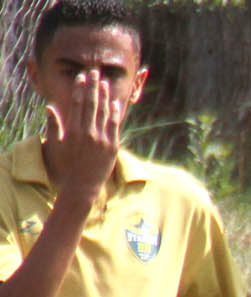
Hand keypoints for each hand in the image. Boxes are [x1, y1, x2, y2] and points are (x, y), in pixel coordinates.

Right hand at [44, 74, 123, 202]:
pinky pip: (115, 126)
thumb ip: (54, 125)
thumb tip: (49, 107)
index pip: (77, 104)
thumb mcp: (57, 144)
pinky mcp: (112, 147)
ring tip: (105, 82)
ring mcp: (101, 140)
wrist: (82, 185)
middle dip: (93, 86)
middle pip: (91, 104)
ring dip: (105, 96)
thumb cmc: (67, 164)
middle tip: (95, 71)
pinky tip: (115, 102)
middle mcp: (87, 133)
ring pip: (104, 113)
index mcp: (73, 130)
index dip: (80, 89)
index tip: (82, 77)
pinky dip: (115, 114)